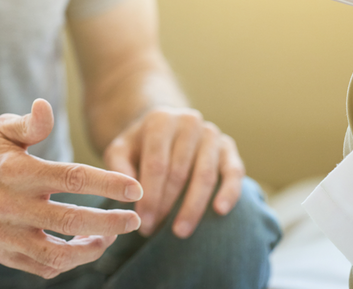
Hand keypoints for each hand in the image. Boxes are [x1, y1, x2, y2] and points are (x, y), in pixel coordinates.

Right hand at [0, 100, 143, 278]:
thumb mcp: (1, 128)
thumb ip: (31, 123)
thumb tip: (45, 106)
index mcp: (17, 171)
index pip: (71, 178)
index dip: (107, 184)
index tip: (136, 189)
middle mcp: (10, 206)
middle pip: (70, 221)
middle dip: (110, 223)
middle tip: (136, 219)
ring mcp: (4, 234)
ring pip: (55, 254)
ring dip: (90, 250)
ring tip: (109, 236)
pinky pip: (40, 267)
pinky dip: (66, 262)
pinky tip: (83, 247)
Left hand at [103, 108, 244, 238]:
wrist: (164, 129)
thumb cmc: (139, 146)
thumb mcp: (120, 150)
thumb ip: (118, 167)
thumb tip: (130, 192)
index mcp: (161, 120)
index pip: (156, 164)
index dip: (150, 195)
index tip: (142, 221)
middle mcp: (189, 122)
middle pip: (180, 171)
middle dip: (166, 205)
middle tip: (154, 230)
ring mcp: (212, 134)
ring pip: (205, 174)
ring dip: (193, 206)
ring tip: (180, 231)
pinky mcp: (228, 147)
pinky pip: (234, 171)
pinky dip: (229, 192)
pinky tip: (220, 210)